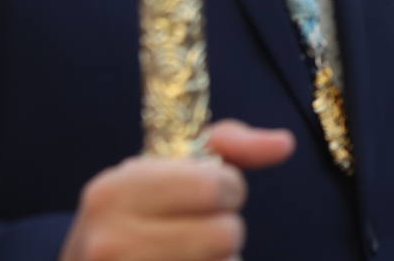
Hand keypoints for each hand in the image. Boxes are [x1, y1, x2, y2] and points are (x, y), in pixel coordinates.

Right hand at [59, 120, 294, 260]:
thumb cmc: (138, 213)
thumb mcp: (170, 167)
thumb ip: (229, 145)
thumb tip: (285, 144)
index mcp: (114, 191)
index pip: (216, 186)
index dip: (227, 189)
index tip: (206, 195)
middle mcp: (109, 242)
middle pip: (226, 234)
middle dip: (224, 229)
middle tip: (196, 229)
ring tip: (187, 253)